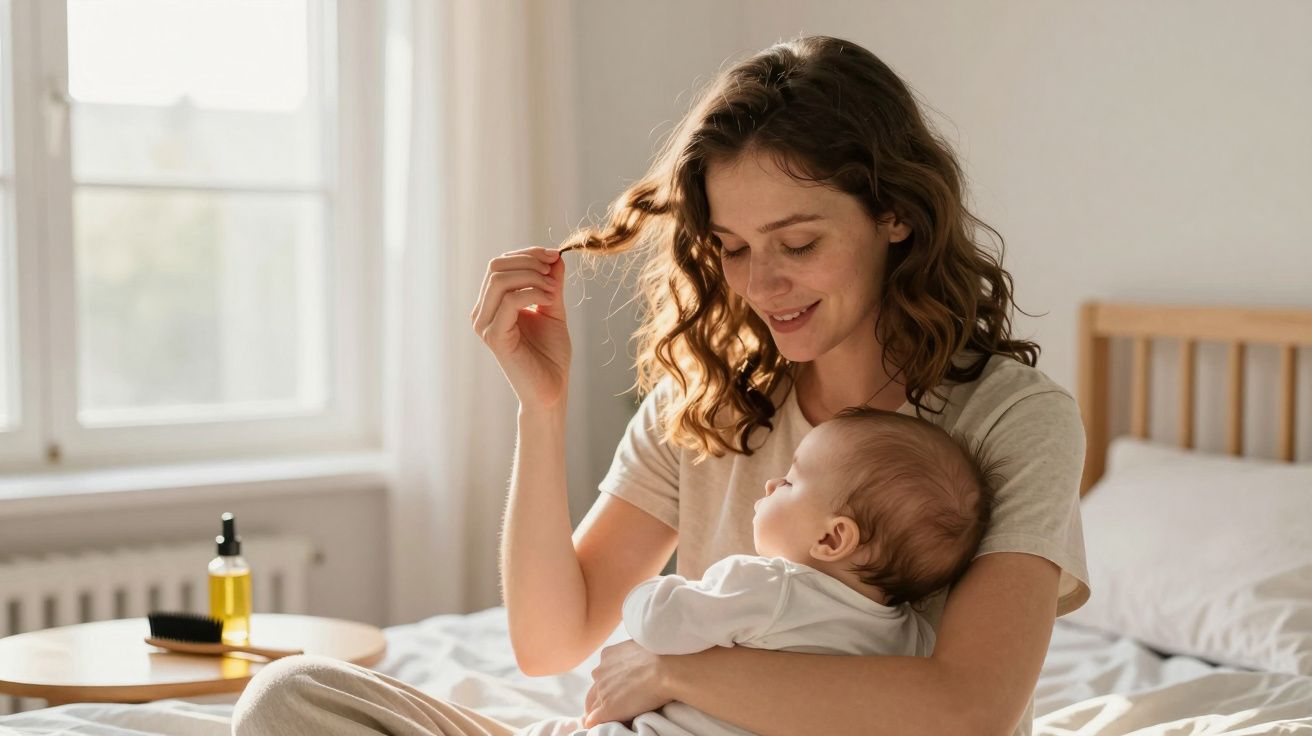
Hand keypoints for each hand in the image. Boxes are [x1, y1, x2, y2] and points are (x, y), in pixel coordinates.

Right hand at [469, 246, 570, 409]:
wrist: (552, 389)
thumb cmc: (550, 354)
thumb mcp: (552, 308)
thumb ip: (551, 283)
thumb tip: (555, 256)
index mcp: (492, 304)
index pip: (500, 265)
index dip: (527, 254)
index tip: (555, 256)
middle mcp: (482, 313)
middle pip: (496, 266)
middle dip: (529, 261)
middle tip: (554, 270)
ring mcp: (485, 325)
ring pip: (500, 280)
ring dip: (532, 276)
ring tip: (554, 289)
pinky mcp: (494, 337)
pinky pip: (510, 301)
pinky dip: (533, 292)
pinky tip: (550, 299)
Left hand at [582, 640, 672, 727]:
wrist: (664, 670)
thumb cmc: (660, 657)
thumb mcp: (640, 647)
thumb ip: (630, 655)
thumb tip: (634, 665)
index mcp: (608, 655)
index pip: (602, 674)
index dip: (609, 685)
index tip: (619, 691)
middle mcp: (600, 671)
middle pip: (594, 690)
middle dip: (602, 698)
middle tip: (616, 705)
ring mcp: (602, 691)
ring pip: (592, 706)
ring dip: (600, 712)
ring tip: (612, 718)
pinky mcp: (607, 708)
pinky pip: (593, 720)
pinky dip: (597, 724)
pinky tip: (603, 726)